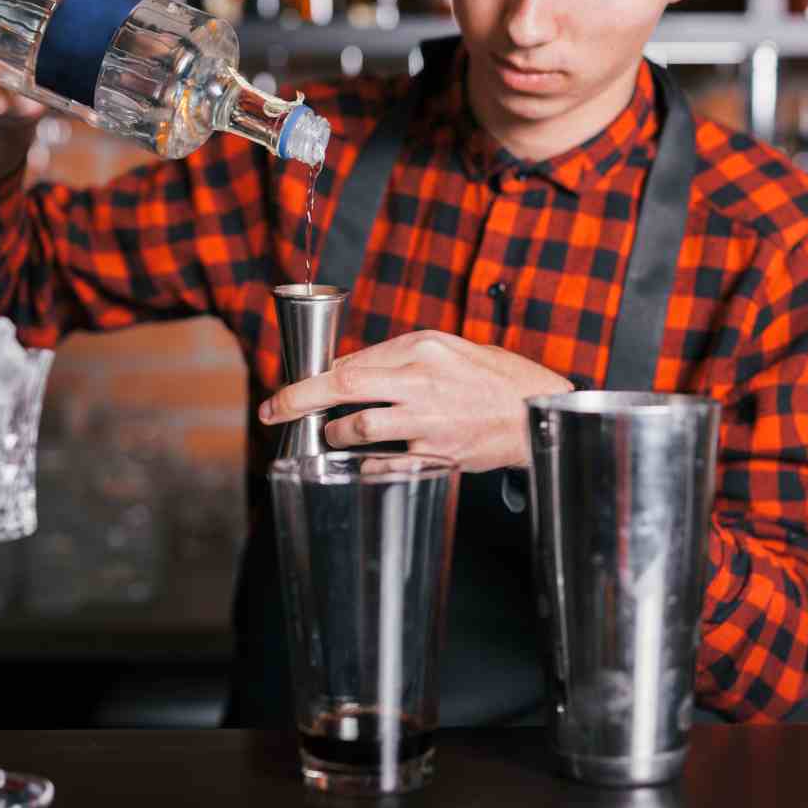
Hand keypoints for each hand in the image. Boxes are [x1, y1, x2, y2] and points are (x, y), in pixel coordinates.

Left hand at [257, 331, 574, 472]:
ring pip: (358, 426)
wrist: (537, 414)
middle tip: (270, 410)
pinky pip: (385, 460)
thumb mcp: (450, 350)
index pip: (353, 358)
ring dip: (334, 433)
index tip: (296, 387)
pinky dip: (369, 462)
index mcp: (422, 346)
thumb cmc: (497, 379)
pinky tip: (364, 460)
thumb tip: (351, 370)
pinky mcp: (437, 453)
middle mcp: (421, 378)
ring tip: (330, 435)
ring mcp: (428, 418)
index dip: (317, 376)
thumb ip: (402, 358)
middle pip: (342, 383)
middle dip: (297, 398)